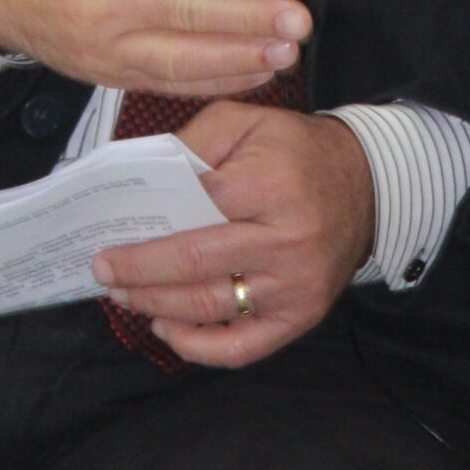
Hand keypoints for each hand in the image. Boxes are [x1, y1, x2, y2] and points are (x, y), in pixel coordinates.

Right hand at [0, 0, 309, 95]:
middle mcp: (100, 7)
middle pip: (184, 14)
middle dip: (246, 18)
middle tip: (296, 18)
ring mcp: (105, 47)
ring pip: (180, 58)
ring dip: (238, 57)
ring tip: (285, 51)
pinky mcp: (109, 73)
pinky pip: (167, 82)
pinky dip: (214, 81)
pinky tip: (254, 72)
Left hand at [92, 102, 375, 366]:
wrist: (368, 186)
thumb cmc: (296, 152)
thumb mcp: (247, 122)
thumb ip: (194, 141)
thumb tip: (144, 179)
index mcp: (271, 185)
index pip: (194, 208)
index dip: (144, 227)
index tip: (107, 235)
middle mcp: (286, 240)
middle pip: (194, 264)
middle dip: (137, 272)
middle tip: (102, 272)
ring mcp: (295, 285)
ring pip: (210, 306)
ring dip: (156, 305)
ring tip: (125, 295)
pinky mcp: (302, 316)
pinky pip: (241, 348)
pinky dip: (197, 347)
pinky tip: (166, 329)